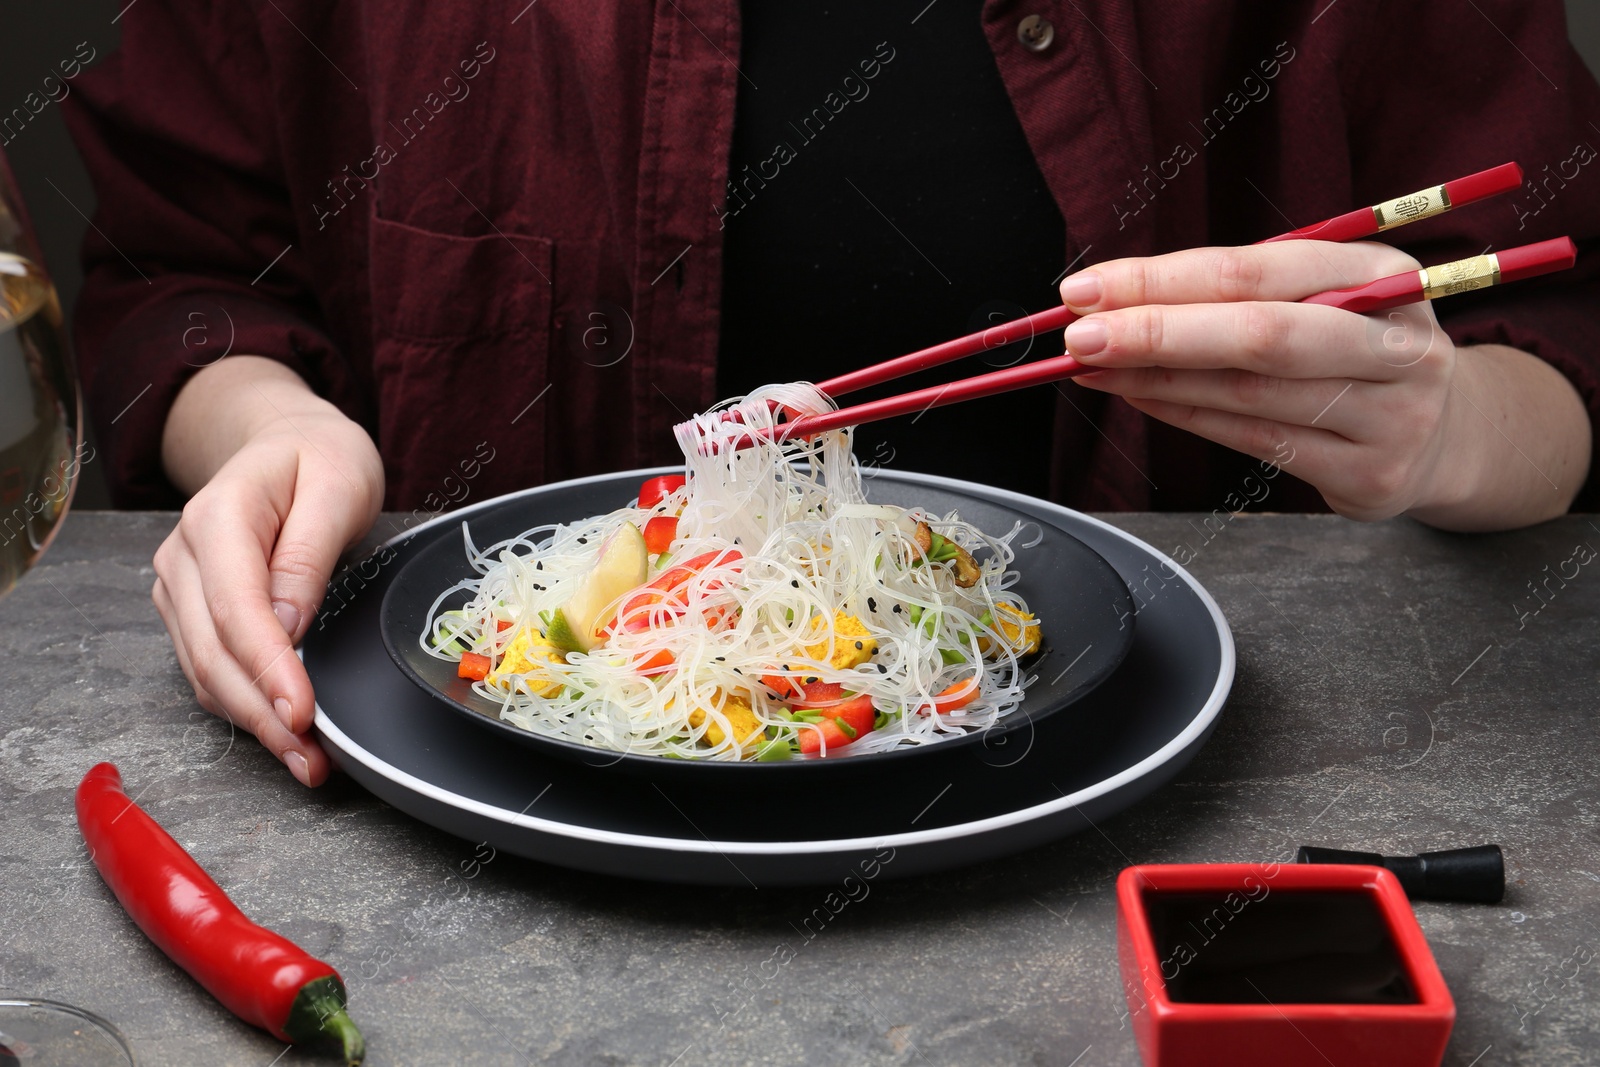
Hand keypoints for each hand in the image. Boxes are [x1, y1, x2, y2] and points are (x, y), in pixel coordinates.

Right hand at [152, 358, 383, 784]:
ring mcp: (180, 586)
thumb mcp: (337, 486)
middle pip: (214, 655)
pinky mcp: (190, 610)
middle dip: (262, 715)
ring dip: (253, 724)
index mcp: (217, 519)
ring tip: (306, 760)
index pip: (236, 610)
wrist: (286, 439)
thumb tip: (288, 625)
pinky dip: (244, 707)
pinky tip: (283, 731)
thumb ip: (309, 553)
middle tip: (312, 759)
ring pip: (206, 673)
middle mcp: (184, 556)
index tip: (301, 712)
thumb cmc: (319, 457)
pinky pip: (210, 670)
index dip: (268, 669)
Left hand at [1058, 241, 1589, 527]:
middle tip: (1080, 336)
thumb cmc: (1354, 348)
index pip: (1257, 270)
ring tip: (1092, 367)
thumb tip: (1114, 295)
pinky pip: (1254, 442)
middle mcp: (1396, 342)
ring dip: (1155, 381)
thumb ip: (1236, 291)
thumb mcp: (1323, 297)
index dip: (1165, 279)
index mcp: (1384, 272)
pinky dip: (1186, 417)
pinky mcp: (1370, 474)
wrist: (1448, 432)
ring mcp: (1391, 413)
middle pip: (1261, 335)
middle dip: (1158, 332)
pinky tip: (1140, 399)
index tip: (1088, 287)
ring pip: (1249, 394)